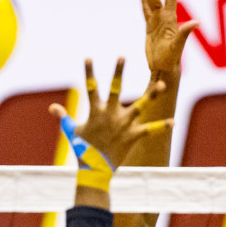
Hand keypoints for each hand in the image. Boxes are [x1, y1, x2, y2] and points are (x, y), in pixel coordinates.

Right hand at [49, 57, 171, 168]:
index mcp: (96, 112)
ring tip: (162, 84)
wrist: (94, 170)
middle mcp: (110, 115)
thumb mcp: (72, 132)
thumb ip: (64, 117)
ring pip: (140, 106)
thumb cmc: (83, 150)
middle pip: (115, 90)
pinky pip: (150, 130)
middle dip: (118, 73)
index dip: (88, 72)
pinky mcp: (133, 136)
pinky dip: (162, 126)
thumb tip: (52, 107)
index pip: (90, 88)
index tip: (87, 57)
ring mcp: (123, 125)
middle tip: (122, 56)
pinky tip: (173, 121)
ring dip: (151, 95)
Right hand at [137, 0, 197, 75]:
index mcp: (170, 18)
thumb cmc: (172, 59)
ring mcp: (156, 21)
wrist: (164, 68)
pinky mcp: (149, 28)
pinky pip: (145, 11)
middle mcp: (163, 17)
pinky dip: (143, 2)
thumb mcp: (178, 45)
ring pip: (149, 0)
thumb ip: (185, 32)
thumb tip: (197, 23)